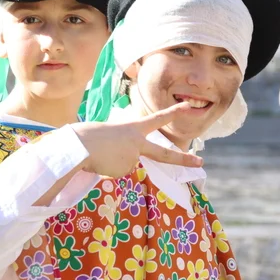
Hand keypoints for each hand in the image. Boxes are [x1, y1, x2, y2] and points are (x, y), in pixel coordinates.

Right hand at [72, 102, 203, 178]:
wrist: (79, 146)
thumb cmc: (88, 136)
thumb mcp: (109, 133)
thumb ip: (123, 143)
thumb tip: (126, 159)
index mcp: (133, 127)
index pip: (158, 118)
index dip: (174, 112)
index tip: (189, 106)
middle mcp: (137, 143)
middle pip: (165, 154)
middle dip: (184, 159)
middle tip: (200, 163)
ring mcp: (133, 158)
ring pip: (127, 164)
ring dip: (114, 162)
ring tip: (100, 154)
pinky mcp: (125, 170)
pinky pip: (119, 172)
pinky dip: (110, 170)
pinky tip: (101, 163)